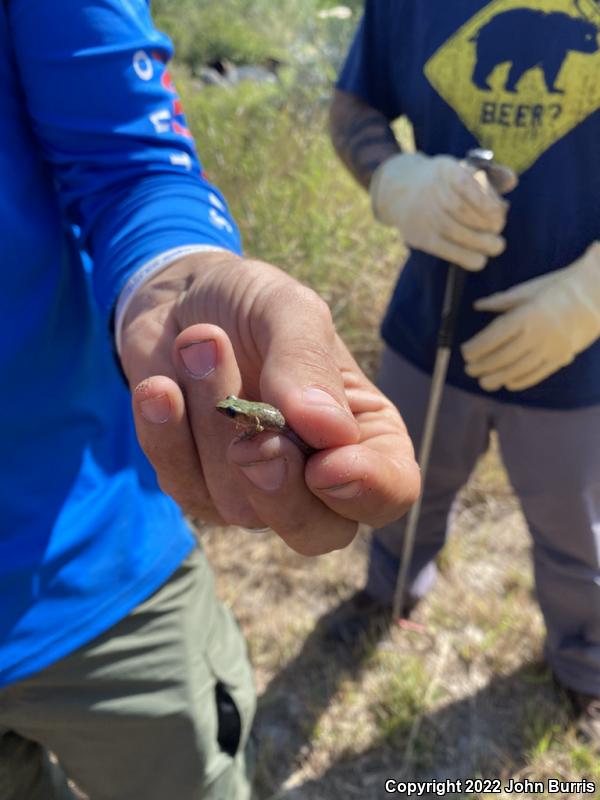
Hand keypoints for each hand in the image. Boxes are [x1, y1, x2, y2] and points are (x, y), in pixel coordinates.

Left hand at [119, 252, 419, 555]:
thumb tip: (328, 429)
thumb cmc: (251, 304)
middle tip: (250, 438)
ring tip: (199, 342)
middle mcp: (315, 473)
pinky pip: (183, 485)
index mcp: (363, 431)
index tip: (324, 462)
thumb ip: (307, 361)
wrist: (177, 299)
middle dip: (279, 488)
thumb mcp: (287, 309)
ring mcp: (254, 489)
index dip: (365, 489)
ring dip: (211, 420)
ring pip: (239, 503)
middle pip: (318, 532)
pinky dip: (167, 432)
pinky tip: (160, 387)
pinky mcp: (196, 486)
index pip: (390, 491)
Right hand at [369, 152, 516, 270]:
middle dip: (486, 222)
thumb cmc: (444, 183)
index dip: (485, 200)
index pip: (465, 183)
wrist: (400, 191)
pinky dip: (465, 257)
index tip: (500, 210)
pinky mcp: (420, 236)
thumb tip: (512, 181)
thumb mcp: (462, 170)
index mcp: (445, 169)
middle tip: (499, 227)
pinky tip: (480, 260)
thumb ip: (490, 176)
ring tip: (497, 246)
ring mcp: (423, 215)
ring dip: (480, 241)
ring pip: (453, 230)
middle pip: (460, 209)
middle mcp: (430, 190)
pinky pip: (444, 249)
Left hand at [462, 243, 599, 390]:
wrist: (596, 295)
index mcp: (526, 315)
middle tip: (469, 370)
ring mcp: (550, 348)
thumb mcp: (529, 290)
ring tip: (483, 382)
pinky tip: (508, 383)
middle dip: (483, 365)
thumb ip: (502, 301)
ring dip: (497, 378)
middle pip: (503, 356)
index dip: (477, 348)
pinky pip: (537, 374)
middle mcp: (538, 334)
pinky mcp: (561, 357)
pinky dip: (521, 381)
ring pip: (518, 369)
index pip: (494, 337)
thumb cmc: (558, 288)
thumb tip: (478, 305)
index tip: (465, 352)